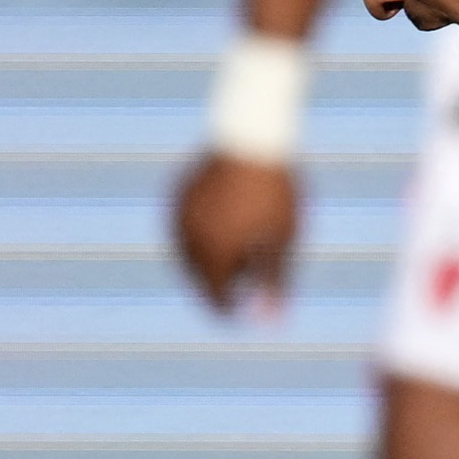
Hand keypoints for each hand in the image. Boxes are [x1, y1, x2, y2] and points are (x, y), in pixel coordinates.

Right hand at [171, 153, 299, 315]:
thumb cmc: (275, 192)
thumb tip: (270, 322)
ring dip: (208, 260)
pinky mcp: (176, 196)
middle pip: (200, 278)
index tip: (249, 308)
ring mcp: (178, 217)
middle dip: (220, 284)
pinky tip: (219, 227)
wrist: (253, 135)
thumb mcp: (282, 242)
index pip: (217, 300)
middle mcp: (188, 240)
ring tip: (234, 251)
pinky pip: (183, 227)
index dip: (233, 310)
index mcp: (214, 256)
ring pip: (188, 254)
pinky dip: (199, 234)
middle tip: (244, 278)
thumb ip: (274, 285)